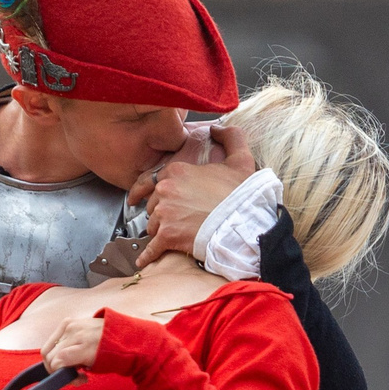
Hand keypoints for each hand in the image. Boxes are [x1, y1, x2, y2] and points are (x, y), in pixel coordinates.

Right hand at [42, 314, 107, 373]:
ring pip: (47, 348)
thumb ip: (75, 372)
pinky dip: (55, 349)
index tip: (71, 378)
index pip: (58, 360)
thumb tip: (61, 375)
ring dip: (53, 359)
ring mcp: (70, 326)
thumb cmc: (110, 354)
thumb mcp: (95, 368)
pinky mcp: (68, 322)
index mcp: (85, 346)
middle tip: (68, 374)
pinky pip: (52, 339)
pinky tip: (68, 352)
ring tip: (68, 363)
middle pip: (50, 355)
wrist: (122, 334)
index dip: (58, 373)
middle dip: (55, 369)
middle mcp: (75, 333)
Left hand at [135, 125, 258, 261]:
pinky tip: (143, 261)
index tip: (162, 199)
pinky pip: (151, 248)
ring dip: (161, 231)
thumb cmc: (242, 196)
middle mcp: (165, 191)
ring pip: (152, 225)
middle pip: (153, 205)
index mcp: (177, 171)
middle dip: (163, 212)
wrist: (245, 224)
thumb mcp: (241, 158)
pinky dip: (147, 255)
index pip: (156, 182)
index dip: (162, 193)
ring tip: (176, 235)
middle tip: (179, 219)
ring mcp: (164, 214)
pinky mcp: (167, 236)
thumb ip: (230, 136)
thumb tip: (218, 128)